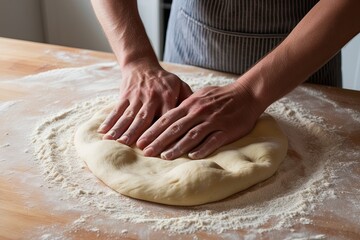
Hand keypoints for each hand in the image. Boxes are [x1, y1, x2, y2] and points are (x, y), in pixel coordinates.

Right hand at [98, 62, 192, 145]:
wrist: (142, 65)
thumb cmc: (165, 81)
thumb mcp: (180, 86)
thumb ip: (188, 102)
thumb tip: (198, 120)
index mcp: (168, 96)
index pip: (166, 118)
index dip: (164, 132)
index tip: (162, 146)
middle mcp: (152, 97)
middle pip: (145, 118)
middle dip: (139, 133)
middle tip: (135, 147)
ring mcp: (136, 97)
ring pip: (128, 115)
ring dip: (122, 129)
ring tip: (115, 142)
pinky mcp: (124, 96)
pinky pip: (116, 109)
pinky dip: (109, 121)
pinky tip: (103, 132)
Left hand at [136, 82, 262, 159]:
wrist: (247, 93)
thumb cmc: (221, 96)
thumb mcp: (200, 95)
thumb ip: (186, 105)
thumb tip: (171, 116)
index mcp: (191, 104)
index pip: (167, 119)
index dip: (153, 130)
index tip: (141, 141)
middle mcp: (199, 112)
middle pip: (175, 128)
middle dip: (159, 141)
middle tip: (146, 152)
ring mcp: (213, 121)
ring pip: (191, 135)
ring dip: (177, 147)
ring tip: (164, 157)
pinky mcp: (226, 130)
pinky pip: (213, 140)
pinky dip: (202, 148)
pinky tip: (192, 156)